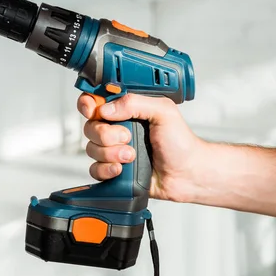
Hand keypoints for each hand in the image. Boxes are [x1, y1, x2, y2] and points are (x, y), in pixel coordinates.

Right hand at [77, 92, 208, 202]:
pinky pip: (95, 169)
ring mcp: (115, 150)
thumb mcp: (163, 111)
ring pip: (92, 149)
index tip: (93, 110)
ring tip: (132, 156)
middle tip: (128, 137)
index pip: (96, 101)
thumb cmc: (181, 143)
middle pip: (90, 127)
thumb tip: (106, 108)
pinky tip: (122, 170)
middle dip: (106, 134)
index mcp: (128, 110)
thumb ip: (135, 103)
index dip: (88, 104)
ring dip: (111, 154)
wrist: (187, 174)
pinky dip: (106, 170)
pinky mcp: (114, 170)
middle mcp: (118, 128)